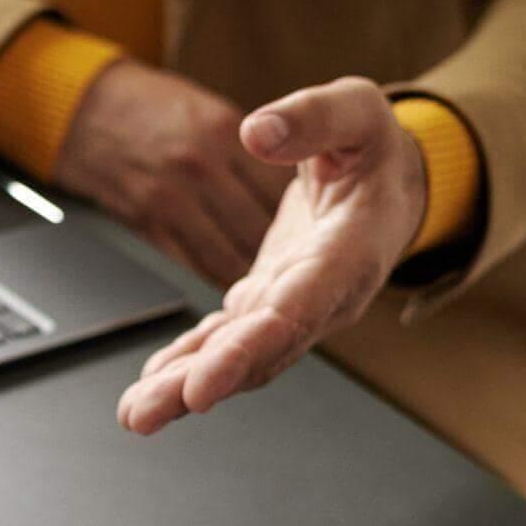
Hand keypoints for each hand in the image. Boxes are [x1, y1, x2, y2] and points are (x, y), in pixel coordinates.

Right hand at [54, 58, 294, 283]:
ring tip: (264, 292)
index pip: (279, 188)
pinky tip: (224, 290)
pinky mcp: (143, 222)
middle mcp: (199, 166)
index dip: (301, 218)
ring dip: (247, 278)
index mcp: (223, 132)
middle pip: (258, 228)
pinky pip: (187, 265)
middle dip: (281, 256)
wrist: (85, 106)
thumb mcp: (209, 113)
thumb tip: (290, 197)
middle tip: (295, 275)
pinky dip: (209, 280)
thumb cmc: (152, 108)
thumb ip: (250, 153)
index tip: (309, 236)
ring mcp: (169, 197)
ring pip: (225, 256)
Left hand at [116, 77, 427, 433]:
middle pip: (261, 350)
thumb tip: (257, 133)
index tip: (205, 384)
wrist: (389, 184)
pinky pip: (225, 340)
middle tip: (147, 413)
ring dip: (184, 388)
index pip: (297, 310)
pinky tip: (152, 385)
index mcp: (349, 253)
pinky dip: (188, 362)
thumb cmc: (374, 149)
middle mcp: (322, 297)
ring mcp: (292, 307)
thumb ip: (314, 118)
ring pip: (238, 356)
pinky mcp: (266, 305)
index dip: (249, 349)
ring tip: (136, 414)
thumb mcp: (358, 111)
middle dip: (201, 383)